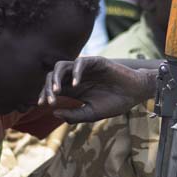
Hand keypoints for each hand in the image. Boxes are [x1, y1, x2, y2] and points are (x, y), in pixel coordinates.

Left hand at [38, 56, 156, 122]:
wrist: (135, 94)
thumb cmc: (115, 103)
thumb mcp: (92, 114)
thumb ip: (73, 115)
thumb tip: (53, 112)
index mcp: (73, 89)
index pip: (51, 88)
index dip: (44, 95)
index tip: (41, 105)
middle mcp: (75, 77)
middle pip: (52, 76)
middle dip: (47, 88)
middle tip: (49, 101)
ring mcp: (84, 69)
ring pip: (61, 66)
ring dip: (56, 78)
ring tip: (57, 92)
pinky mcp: (95, 62)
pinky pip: (80, 63)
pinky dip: (75, 72)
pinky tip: (76, 84)